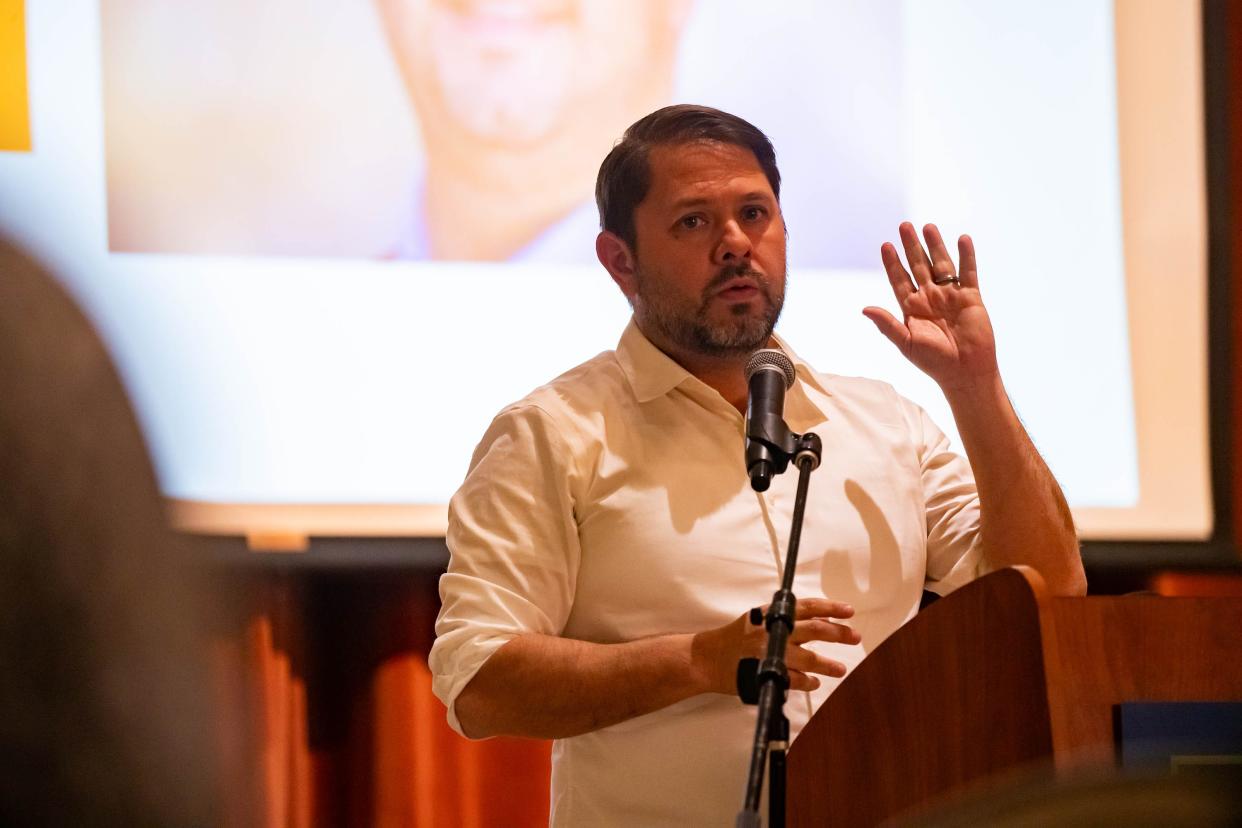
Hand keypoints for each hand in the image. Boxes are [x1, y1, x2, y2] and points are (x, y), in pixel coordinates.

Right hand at [690, 598, 859, 693]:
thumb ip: (781, 618)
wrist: (708, 658)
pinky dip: (808, 682)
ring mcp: (772, 654)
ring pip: (809, 658)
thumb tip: (814, 619)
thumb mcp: (756, 619)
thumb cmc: (733, 637)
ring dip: (828, 664)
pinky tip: (815, 683)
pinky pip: (795, 679)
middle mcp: (774, 632)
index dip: (831, 608)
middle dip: (839, 633)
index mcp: (772, 615)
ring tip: (841, 669)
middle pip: (815, 630)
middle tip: (855, 636)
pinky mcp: (767, 674)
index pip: (807, 607)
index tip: (849, 611)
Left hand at [863, 222, 998, 391]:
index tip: (886, 245)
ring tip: (928, 226)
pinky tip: (962, 239)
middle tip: (904, 225)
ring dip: (935, 245)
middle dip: (911, 246)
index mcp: (911, 308)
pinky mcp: (970, 297)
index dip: (892, 263)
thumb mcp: (907, 342)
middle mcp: (929, 298)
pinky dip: (967, 256)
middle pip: (918, 265)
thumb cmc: (934, 362)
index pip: (899, 279)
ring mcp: (950, 295)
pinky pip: (968, 272)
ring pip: (942, 264)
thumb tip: (864, 308)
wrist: (965, 372)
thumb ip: (887, 324)